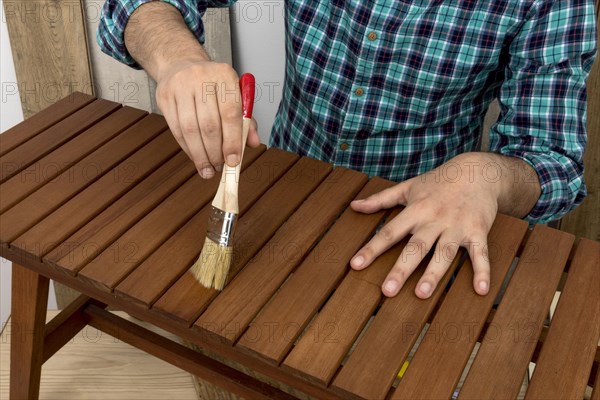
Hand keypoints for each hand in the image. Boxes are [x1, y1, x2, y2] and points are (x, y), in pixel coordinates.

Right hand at [124, 1, 259, 178]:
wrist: (181, 64)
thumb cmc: (213, 86)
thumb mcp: (234, 95)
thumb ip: (246, 120)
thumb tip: (252, 143)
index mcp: (225, 75)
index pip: (230, 113)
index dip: (233, 141)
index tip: (233, 161)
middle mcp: (201, 77)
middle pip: (209, 124)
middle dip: (215, 151)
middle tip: (219, 167)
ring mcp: (180, 85)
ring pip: (190, 129)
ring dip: (200, 154)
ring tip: (207, 168)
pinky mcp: (164, 96)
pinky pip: (176, 129)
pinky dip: (187, 148)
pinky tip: (195, 156)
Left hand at [350, 153, 504, 298]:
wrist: (477, 171)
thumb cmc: (438, 182)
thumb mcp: (408, 187)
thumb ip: (380, 199)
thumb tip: (354, 206)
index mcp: (415, 210)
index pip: (389, 232)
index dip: (372, 248)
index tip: (355, 265)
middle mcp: (434, 219)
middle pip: (416, 247)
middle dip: (401, 269)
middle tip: (388, 291)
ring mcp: (457, 226)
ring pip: (443, 253)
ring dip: (433, 274)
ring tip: (422, 294)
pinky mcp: (478, 231)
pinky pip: (480, 253)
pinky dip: (482, 271)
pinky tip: (481, 290)